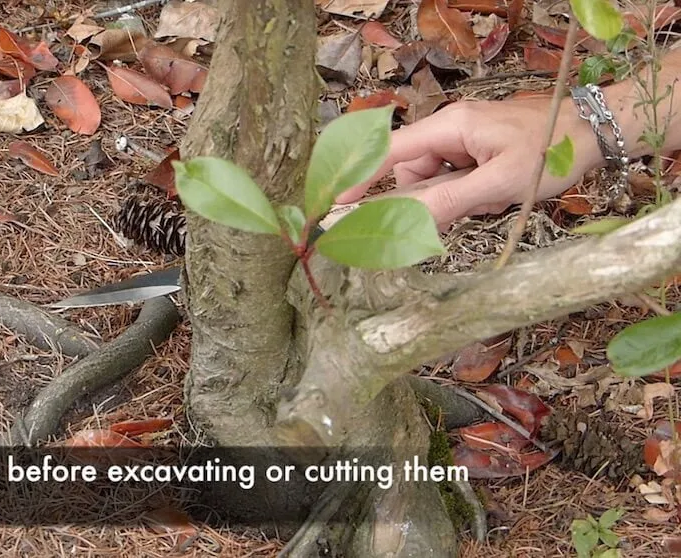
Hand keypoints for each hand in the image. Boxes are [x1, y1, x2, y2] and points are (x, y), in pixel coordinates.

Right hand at [335, 98, 602, 224]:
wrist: (597, 131)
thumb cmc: (551, 151)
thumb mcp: (499, 184)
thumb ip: (448, 201)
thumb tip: (402, 222)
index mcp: (448, 126)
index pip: (387, 151)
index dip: (358, 178)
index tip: (334, 205)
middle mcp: (448, 129)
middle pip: (409, 172)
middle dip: (427, 198)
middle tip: (459, 213)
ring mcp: (462, 140)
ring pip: (432, 181)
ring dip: (453, 199)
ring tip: (490, 201)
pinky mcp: (474, 152)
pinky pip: (452, 180)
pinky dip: (467, 195)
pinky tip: (495, 196)